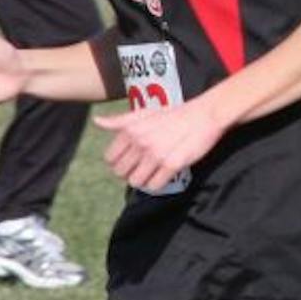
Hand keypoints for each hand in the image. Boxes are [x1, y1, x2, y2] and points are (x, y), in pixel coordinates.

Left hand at [95, 98, 224, 191]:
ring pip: (136, 182)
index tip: (130, 160)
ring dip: (142, 180)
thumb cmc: (174, 114)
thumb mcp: (144, 113)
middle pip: (121, 173)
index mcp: (131, 130)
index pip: (110, 158)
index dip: (118, 162)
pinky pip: (154, 186)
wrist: (203, 116)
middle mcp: (141, 143)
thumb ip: (120, 120)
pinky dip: (156, 184)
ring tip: (151, 173)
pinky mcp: (172, 165)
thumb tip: (97, 121)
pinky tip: (162, 175)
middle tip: (142, 167)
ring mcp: (156, 155)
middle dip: (129, 172)